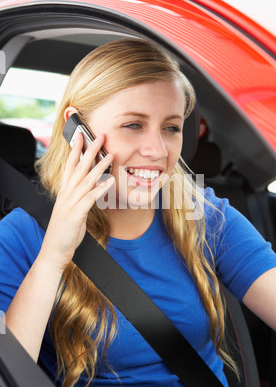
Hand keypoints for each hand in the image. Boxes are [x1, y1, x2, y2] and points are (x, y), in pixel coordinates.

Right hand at [39, 133, 113, 272]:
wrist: (54, 251)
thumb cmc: (64, 232)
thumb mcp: (72, 211)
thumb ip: (81, 198)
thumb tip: (92, 189)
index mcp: (65, 193)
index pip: (70, 166)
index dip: (75, 150)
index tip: (81, 135)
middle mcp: (66, 195)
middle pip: (78, 168)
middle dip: (89, 151)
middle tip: (99, 136)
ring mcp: (70, 204)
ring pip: (86, 180)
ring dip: (98, 166)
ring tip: (109, 154)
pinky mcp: (75, 215)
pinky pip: (90, 199)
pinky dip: (100, 189)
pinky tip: (109, 181)